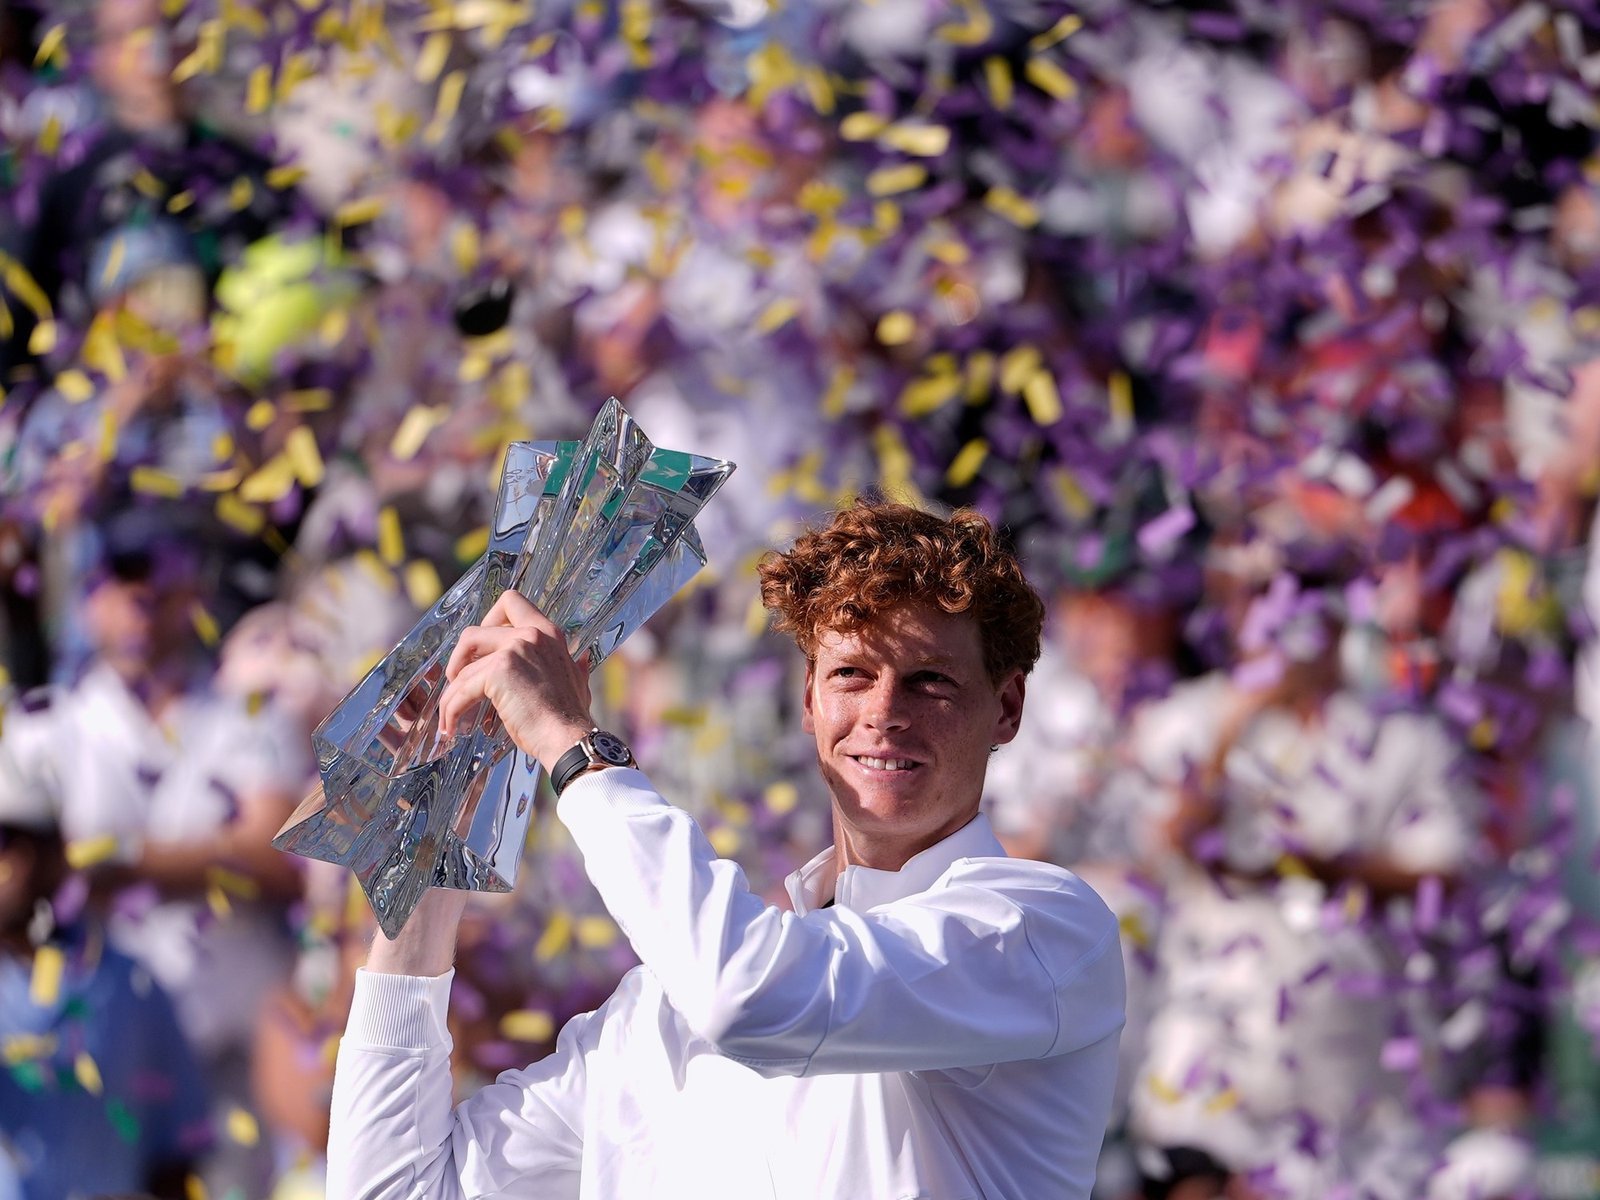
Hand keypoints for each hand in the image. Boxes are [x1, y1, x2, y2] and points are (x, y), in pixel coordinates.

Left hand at [438, 590, 595, 772]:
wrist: (569, 738)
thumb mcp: (578, 682)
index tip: (483, 650)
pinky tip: (451, 726)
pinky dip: (451, 709)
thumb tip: (582, 660)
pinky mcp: (498, 672)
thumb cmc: (571, 717)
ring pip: (463, 667)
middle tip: (459, 680)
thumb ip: (575, 666)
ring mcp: (514, 649)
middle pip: (474, 631)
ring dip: (452, 692)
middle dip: (459, 657)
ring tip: (450, 713)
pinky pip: (461, 689)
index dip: (488, 622)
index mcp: (548, 633)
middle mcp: (531, 634)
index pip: (511, 602)